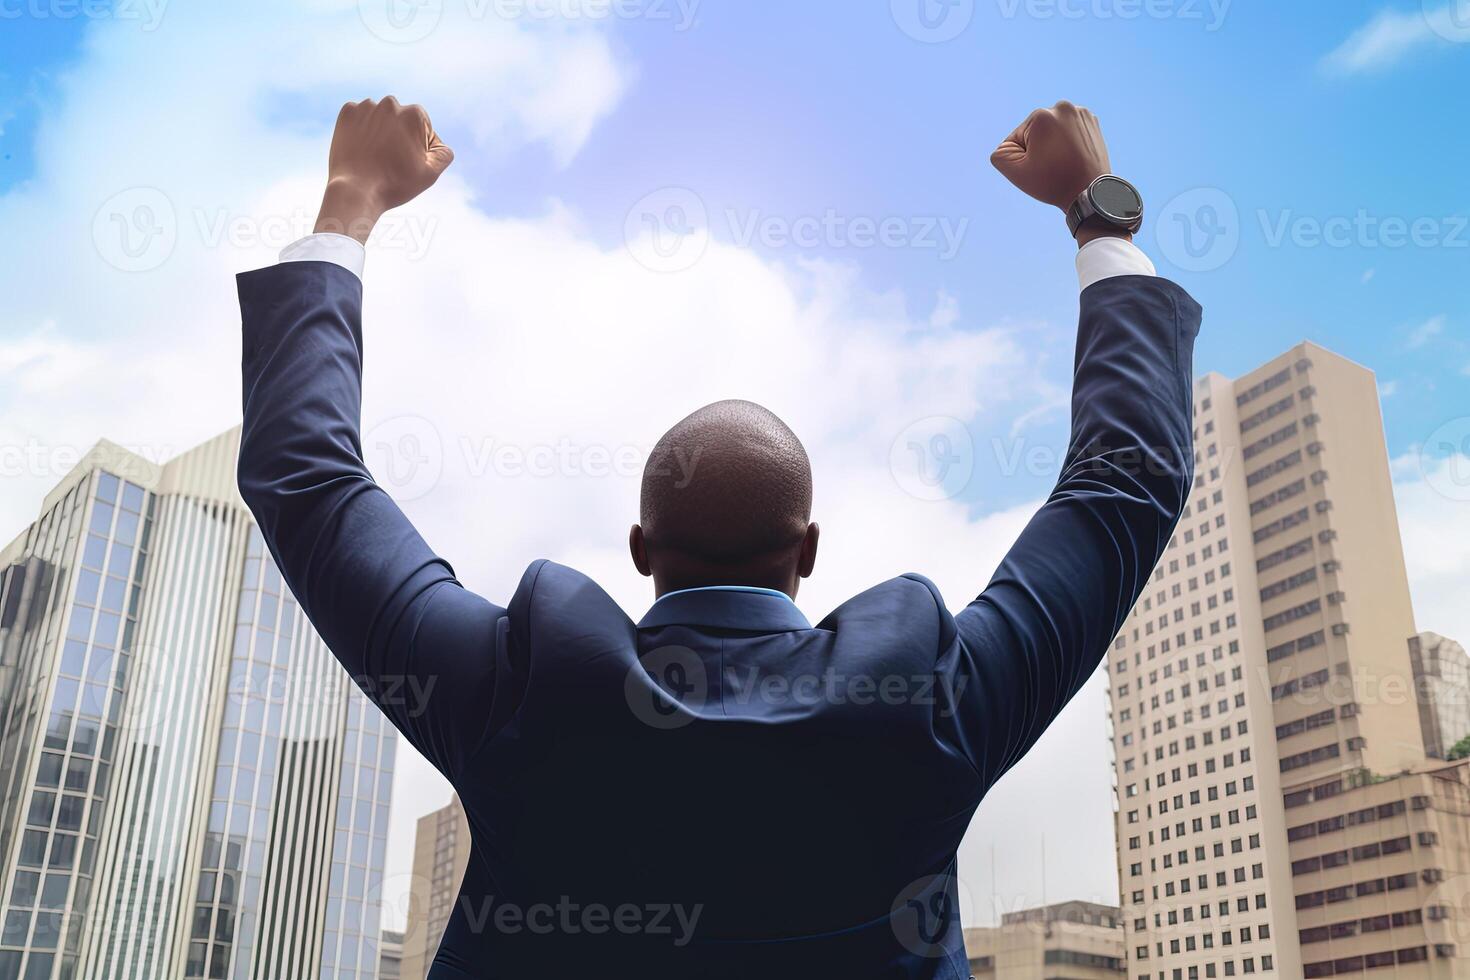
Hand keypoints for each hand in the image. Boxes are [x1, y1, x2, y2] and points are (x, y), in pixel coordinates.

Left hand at [314, 96, 454, 243]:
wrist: (356, 190)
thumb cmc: (395, 184)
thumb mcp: (431, 173)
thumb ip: (444, 154)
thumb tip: (438, 144)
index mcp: (415, 114)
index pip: (423, 128)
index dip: (418, 147)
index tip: (407, 161)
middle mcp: (390, 103)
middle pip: (401, 119)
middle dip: (399, 135)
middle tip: (391, 159)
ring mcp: (366, 106)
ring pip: (380, 117)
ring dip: (380, 130)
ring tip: (375, 155)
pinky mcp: (347, 113)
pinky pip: (360, 117)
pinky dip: (361, 129)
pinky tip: (362, 147)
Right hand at [991, 101, 1122, 245]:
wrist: (1090, 192)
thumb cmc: (1052, 182)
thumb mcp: (1015, 172)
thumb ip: (1000, 154)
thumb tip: (1009, 144)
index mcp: (1041, 115)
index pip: (1018, 137)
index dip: (1025, 155)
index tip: (1041, 166)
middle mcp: (1062, 107)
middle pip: (1036, 131)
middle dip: (1040, 147)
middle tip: (1053, 165)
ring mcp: (1080, 112)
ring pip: (1053, 130)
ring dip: (1054, 143)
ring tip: (1064, 160)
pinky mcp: (1092, 120)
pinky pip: (1069, 130)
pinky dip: (1069, 141)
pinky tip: (1074, 155)